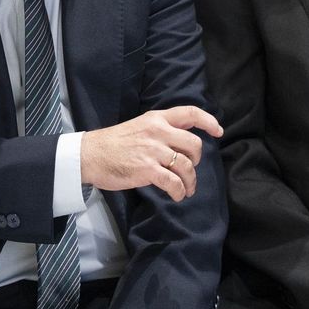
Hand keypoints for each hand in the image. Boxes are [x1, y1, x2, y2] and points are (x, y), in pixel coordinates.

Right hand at [80, 105, 221, 202]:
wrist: (90, 155)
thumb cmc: (113, 143)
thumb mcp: (139, 127)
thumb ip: (159, 131)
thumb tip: (180, 144)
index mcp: (156, 118)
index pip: (190, 113)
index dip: (209, 121)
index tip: (218, 131)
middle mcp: (158, 131)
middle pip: (194, 144)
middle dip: (197, 161)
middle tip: (189, 170)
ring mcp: (153, 150)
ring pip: (186, 166)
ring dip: (190, 182)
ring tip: (186, 189)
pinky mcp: (147, 170)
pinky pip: (174, 182)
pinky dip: (179, 191)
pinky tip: (176, 195)